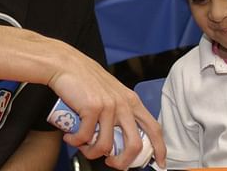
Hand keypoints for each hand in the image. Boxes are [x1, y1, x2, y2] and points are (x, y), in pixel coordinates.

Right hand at [46, 44, 165, 169]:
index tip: (160, 162)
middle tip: (112, 163)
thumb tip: (117, 138)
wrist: (65, 64)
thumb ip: (118, 111)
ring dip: (91, 153)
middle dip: (123, 162)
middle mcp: (123, 104)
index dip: (160, 148)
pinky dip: (75, 142)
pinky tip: (70, 136)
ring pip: (106, 146)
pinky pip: (85, 137)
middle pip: (134, 145)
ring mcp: (109, 106)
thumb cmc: (85, 79)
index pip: (153, 128)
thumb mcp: (111, 93)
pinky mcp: (92, 108)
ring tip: (82, 146)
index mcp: (131, 101)